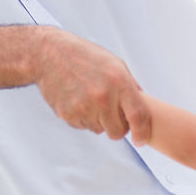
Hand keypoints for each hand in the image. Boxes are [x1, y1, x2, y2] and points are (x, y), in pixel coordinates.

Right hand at [34, 28, 150, 143]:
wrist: (52, 54)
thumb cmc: (86, 57)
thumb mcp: (115, 64)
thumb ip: (131, 86)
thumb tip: (143, 108)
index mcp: (119, 81)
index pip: (138, 116)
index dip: (142, 133)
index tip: (141, 140)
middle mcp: (102, 96)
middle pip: (118, 132)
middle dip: (118, 127)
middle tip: (112, 114)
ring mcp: (84, 106)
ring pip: (99, 130)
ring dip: (99, 121)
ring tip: (91, 99)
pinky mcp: (68, 113)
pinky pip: (83, 126)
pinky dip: (83, 118)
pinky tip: (78, 99)